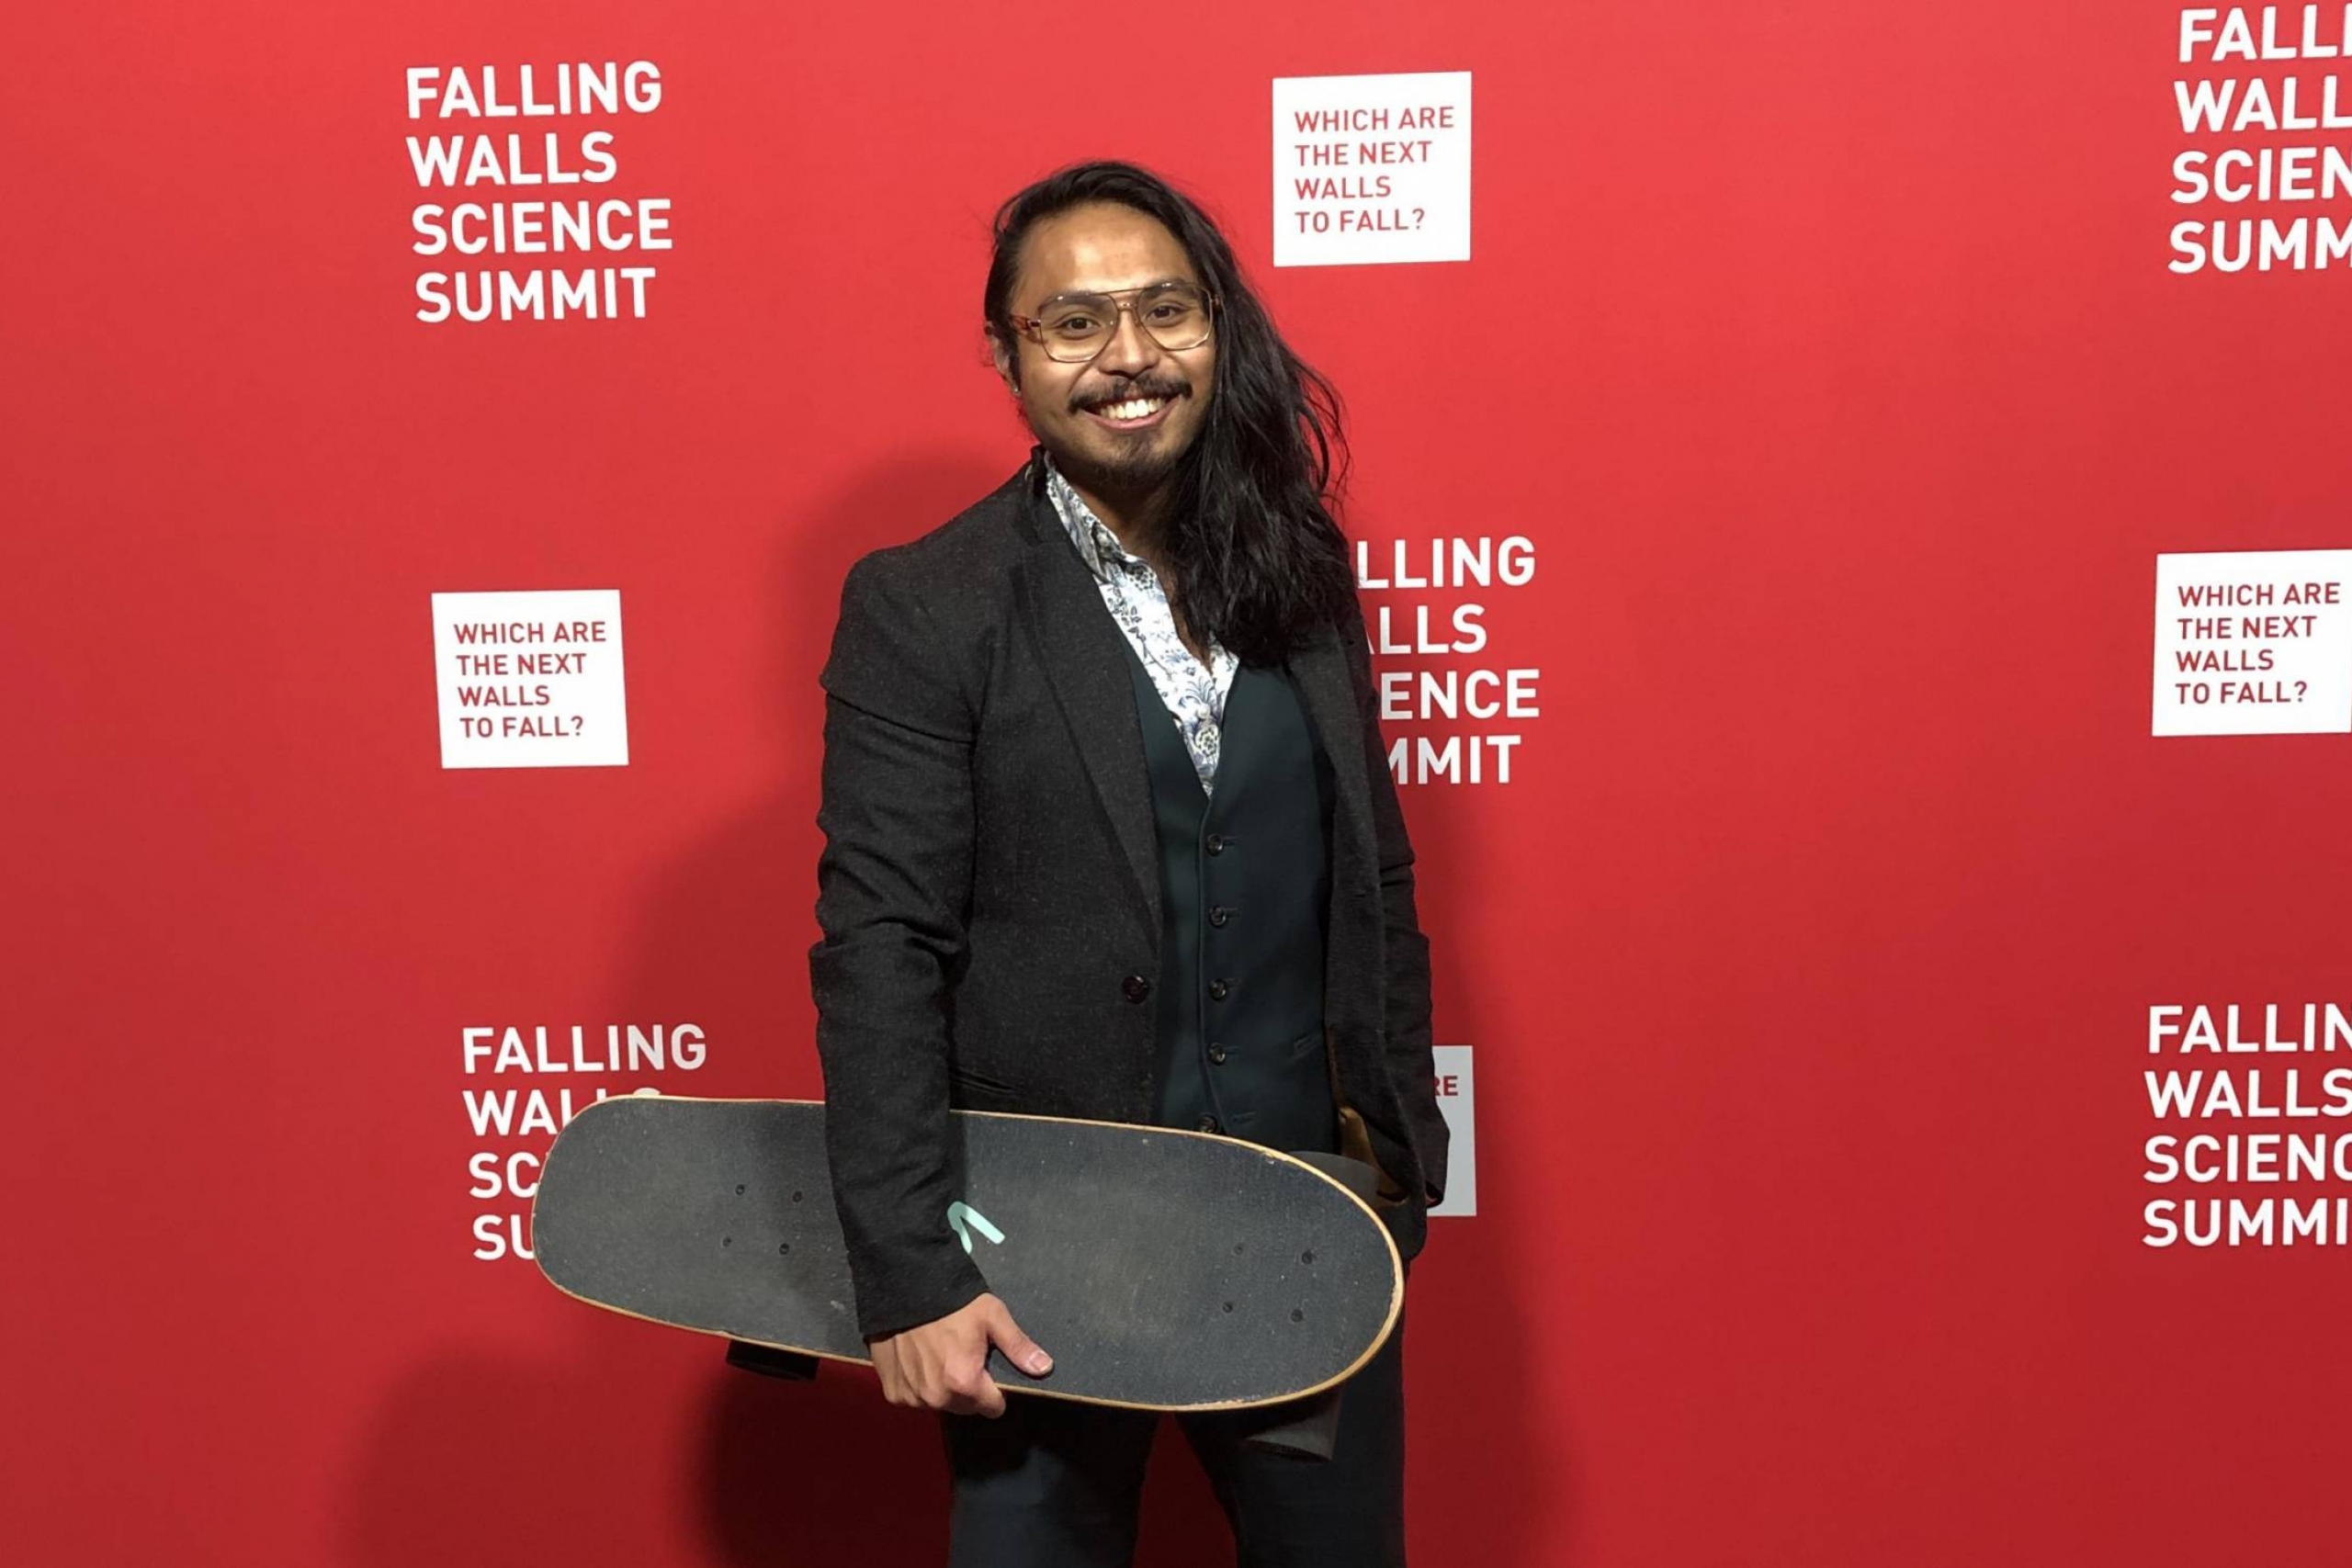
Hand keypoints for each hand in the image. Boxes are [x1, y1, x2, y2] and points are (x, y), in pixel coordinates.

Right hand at [867, 1291, 1051, 1417]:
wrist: (903, 1289)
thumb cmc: (952, 1302)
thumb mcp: (991, 1317)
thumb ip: (1018, 1346)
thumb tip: (1045, 1368)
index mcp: (964, 1383)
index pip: (993, 1408)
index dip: (995, 1390)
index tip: (987, 1369)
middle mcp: (937, 1397)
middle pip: (965, 1407)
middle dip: (968, 1389)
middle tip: (962, 1356)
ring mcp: (912, 1397)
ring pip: (939, 1403)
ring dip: (942, 1388)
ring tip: (938, 1356)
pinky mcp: (893, 1392)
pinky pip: (914, 1398)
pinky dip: (918, 1384)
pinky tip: (918, 1360)